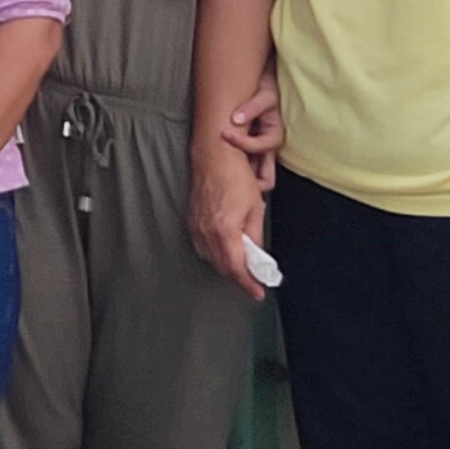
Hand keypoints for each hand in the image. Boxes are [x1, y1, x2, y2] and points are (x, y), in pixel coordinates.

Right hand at [189, 142, 269, 301]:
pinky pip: (202, 247)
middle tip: (254, 280)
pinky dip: (215, 254)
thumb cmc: (235, 176)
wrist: (213, 156)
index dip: (248, 284)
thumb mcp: (254, 208)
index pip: (237, 268)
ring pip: (212, 258)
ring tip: (242, 267)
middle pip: (223, 267)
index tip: (258, 292)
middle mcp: (207, 233)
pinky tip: (224, 251)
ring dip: (227, 266)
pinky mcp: (191, 221)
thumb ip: (254, 236)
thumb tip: (257, 255)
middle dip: (239, 277)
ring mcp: (196, 227)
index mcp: (225, 231)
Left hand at [228, 73, 284, 189]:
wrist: (260, 86)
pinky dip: (231, 166)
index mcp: (274, 135)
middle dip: (247, 178)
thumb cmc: (266, 90)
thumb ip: (252, 107)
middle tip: (223, 170)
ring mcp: (257, 153)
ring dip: (237, 172)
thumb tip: (237, 119)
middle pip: (265, 178)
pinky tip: (217, 159)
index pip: (261, 148)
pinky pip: (241, 167)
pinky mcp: (246, 152)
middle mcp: (267, 149)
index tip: (224, 133)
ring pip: (253, 176)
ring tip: (218, 166)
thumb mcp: (264, 95)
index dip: (243, 143)